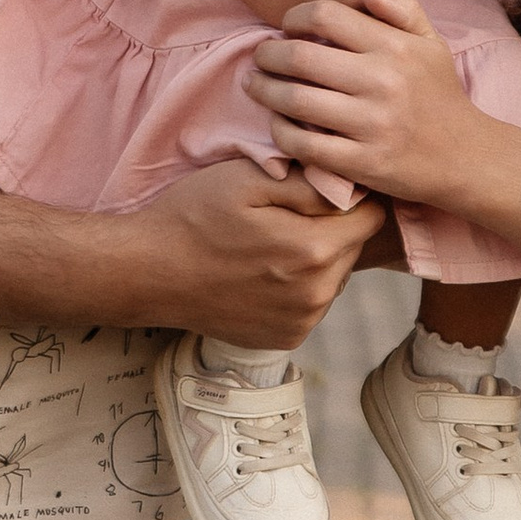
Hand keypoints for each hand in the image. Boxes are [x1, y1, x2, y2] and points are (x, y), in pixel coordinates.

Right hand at [124, 156, 385, 346]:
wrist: (150, 273)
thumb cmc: (195, 216)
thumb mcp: (248, 181)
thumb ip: (308, 185)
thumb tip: (354, 187)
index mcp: (313, 250)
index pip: (370, 216)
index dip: (353, 194)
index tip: (322, 185)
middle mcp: (317, 294)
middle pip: (354, 246)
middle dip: (334, 225)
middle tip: (289, 210)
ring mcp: (303, 321)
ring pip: (336, 275)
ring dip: (318, 256)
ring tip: (272, 240)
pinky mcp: (287, 338)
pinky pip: (314, 302)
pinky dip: (300, 284)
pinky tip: (264, 269)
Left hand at [248, 0, 480, 203]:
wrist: (465, 157)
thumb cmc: (440, 94)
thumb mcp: (431, 44)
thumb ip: (403, 10)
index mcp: (394, 47)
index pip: (325, 16)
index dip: (295, 17)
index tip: (287, 27)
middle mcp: (381, 82)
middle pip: (300, 58)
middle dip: (267, 54)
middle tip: (260, 55)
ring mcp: (370, 125)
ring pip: (295, 102)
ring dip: (263, 91)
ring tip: (254, 84)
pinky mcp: (362, 163)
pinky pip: (305, 145)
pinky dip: (281, 132)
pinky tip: (277, 122)